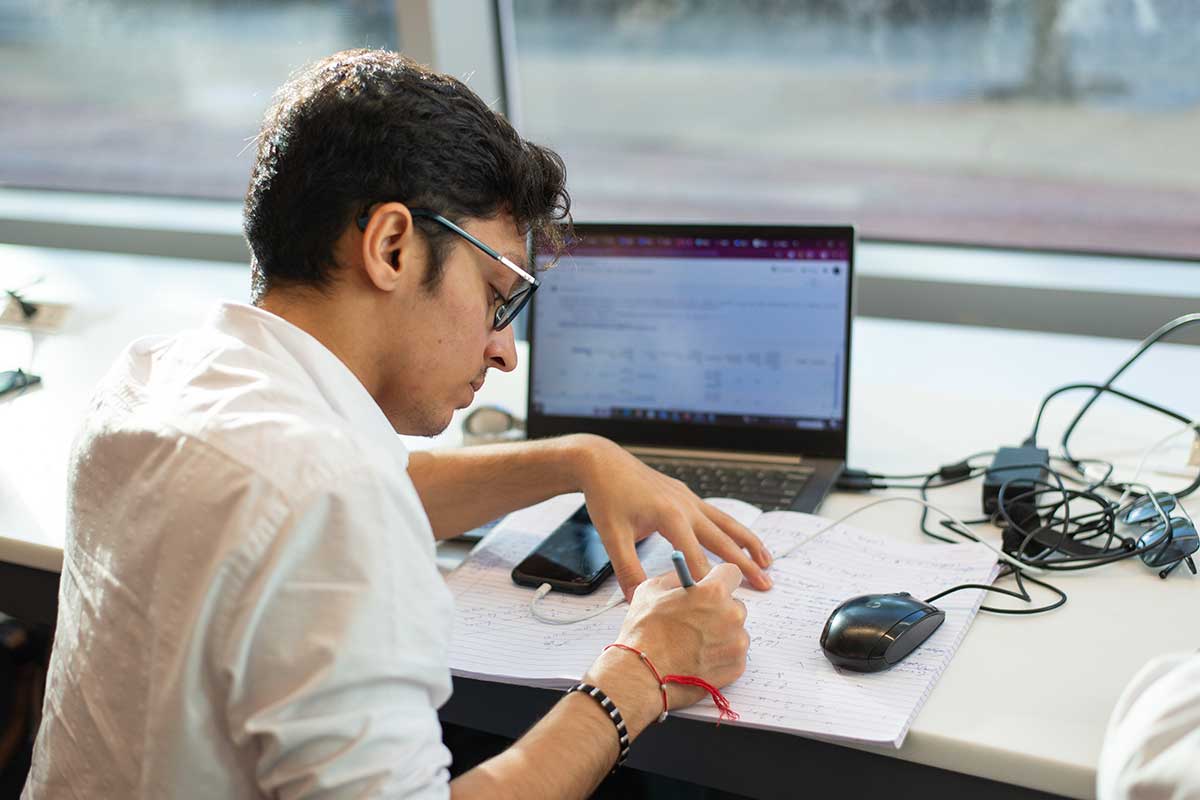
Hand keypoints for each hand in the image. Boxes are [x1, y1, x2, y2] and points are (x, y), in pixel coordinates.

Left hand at [573, 436, 772, 599]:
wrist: (603, 462)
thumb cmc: (607, 495)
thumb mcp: (612, 535)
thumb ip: (627, 569)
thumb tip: (637, 601)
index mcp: (670, 516)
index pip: (694, 558)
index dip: (706, 583)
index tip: (721, 604)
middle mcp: (686, 506)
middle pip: (723, 540)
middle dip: (745, 564)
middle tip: (766, 584)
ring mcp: (688, 499)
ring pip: (727, 524)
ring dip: (748, 543)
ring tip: (768, 561)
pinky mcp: (685, 495)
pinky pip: (716, 515)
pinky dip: (733, 529)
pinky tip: (740, 539)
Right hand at [584, 564, 748, 733]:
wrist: (642, 675)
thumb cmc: (644, 632)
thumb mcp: (651, 590)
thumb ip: (676, 579)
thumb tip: (687, 579)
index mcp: (713, 592)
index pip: (731, 573)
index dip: (720, 578)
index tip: (713, 586)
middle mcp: (732, 615)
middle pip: (734, 604)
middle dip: (719, 609)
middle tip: (697, 620)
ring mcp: (737, 643)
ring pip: (736, 631)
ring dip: (722, 634)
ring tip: (694, 644)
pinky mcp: (736, 666)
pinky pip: (734, 654)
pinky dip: (721, 656)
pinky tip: (699, 658)